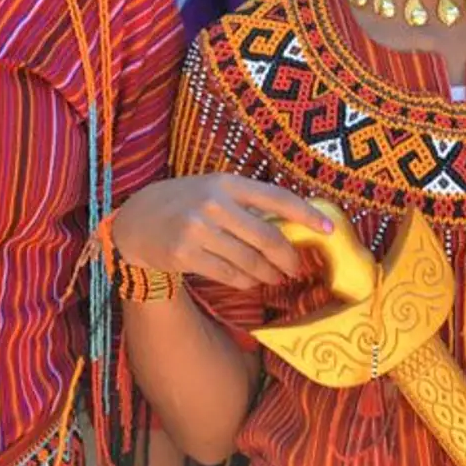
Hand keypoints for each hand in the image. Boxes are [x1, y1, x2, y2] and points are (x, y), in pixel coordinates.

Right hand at [110, 176, 333, 291]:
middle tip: (296, 269)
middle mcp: (214, 203)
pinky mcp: (185, 254)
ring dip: (268, 274)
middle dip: (288, 258)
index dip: (307, 215)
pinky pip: (229, 274)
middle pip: (267, 237)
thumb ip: (247, 204)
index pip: (278, 198)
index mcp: (228, 183)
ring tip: (275, 278)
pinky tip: (252, 282)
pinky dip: (246, 282)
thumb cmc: (185, 204)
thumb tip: (292, 225)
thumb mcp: (214, 190)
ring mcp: (198, 229)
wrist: (136, 220)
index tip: (329, 229)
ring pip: (250, 260)